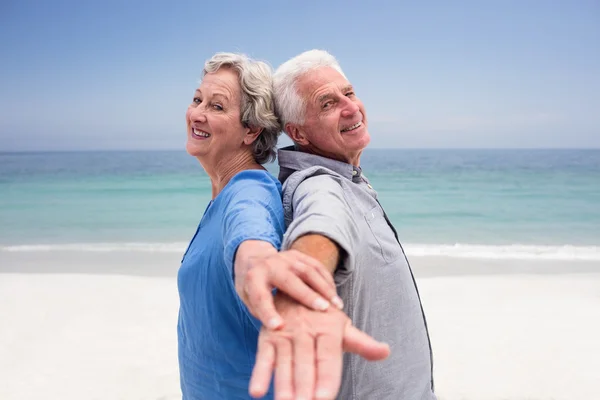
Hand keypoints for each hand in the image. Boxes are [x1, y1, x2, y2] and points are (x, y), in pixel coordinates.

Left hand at [236, 247, 343, 329]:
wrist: (256, 259)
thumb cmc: (254, 288)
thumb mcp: (248, 299)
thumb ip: (261, 313)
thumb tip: (279, 331)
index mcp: (253, 278)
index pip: (260, 297)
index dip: (268, 313)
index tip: (278, 328)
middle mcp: (270, 265)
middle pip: (289, 280)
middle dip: (307, 295)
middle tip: (324, 310)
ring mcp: (286, 258)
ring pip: (308, 271)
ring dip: (324, 289)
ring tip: (337, 306)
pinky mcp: (299, 255)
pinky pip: (317, 266)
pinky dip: (327, 281)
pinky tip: (334, 296)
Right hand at [248, 293, 389, 399]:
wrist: (294, 289)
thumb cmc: (322, 316)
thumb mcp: (342, 327)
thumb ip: (362, 343)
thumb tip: (385, 352)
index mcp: (327, 329)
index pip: (328, 358)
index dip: (327, 379)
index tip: (325, 398)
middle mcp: (305, 330)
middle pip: (306, 364)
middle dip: (305, 388)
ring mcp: (284, 334)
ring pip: (284, 364)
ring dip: (283, 386)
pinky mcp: (267, 337)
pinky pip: (262, 358)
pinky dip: (259, 374)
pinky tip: (257, 392)